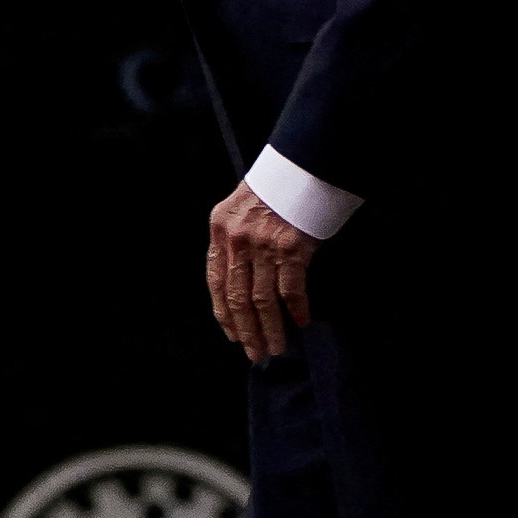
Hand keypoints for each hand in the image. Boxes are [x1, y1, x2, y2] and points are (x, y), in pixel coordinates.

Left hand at [206, 181, 319, 365]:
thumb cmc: (273, 188)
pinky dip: (297, 309)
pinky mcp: (292, 247)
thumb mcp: (240, 209)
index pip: (216, 282)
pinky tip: (301, 322)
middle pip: (238, 298)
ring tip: (277, 347)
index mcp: (220, 230)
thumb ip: (236, 242)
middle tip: (256, 353)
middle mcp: (238, 240)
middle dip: (247, 331)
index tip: (233, 336)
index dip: (224, 314)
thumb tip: (242, 286)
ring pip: (263, 300)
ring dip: (271, 328)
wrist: (301, 164)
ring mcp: (264, 244)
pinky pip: (291, 289)